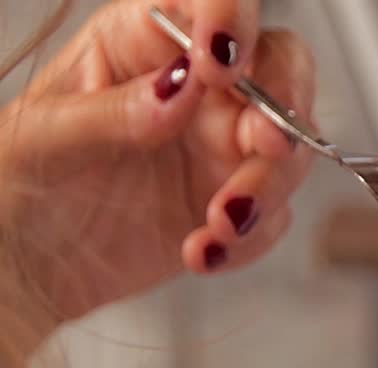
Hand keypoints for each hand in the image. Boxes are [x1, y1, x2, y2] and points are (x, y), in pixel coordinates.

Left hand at [0, 0, 314, 329]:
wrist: (27, 268)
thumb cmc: (20, 185)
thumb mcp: (44, 140)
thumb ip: (114, 110)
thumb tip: (179, 86)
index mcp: (141, 41)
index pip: (207, 3)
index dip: (230, 19)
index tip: (220, 66)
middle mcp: (196, 86)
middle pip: (279, 68)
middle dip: (283, 107)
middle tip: (263, 147)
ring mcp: (221, 144)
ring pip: (288, 147)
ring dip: (266, 190)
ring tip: (217, 226)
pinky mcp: (236, 200)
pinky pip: (275, 214)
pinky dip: (249, 238)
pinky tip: (202, 252)